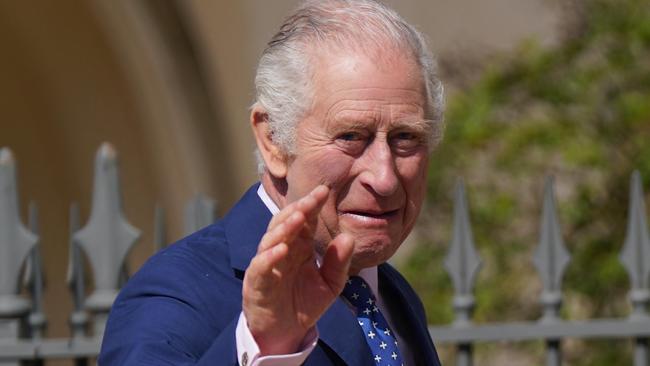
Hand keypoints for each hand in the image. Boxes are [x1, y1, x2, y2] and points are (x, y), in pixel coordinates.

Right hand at [242, 185, 354, 354]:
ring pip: (271, 238)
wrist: (286, 333)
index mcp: (299, 246)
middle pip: (286, 222)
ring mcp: (267, 264)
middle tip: (312, 198)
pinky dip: (269, 256)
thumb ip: (339, 263)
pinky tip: (282, 248)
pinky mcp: (256, 282)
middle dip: (298, 208)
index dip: (312, 204)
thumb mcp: (330, 284)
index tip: (324, 190)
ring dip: (284, 227)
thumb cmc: (304, 303)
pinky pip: (261, 265)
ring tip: (298, 216)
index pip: (304, 220)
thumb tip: (349, 238)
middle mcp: (281, 250)